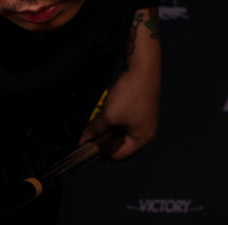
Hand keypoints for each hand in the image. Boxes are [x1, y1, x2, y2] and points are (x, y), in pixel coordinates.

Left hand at [80, 9, 160, 159]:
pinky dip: (111, 118)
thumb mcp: (108, 116)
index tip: (88, 148)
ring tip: (97, 120)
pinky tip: (103, 111)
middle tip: (90, 134)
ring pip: (119, 131)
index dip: (102, 153)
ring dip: (106, 128)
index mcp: (142, 138)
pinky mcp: (139, 108)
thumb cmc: (133, 92)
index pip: (119, 155)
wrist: (143, 67)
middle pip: (119, 144)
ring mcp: (143, 119)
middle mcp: (145, 130)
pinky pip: (122, 119)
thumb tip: (82, 139)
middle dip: (103, 139)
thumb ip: (94, 130)